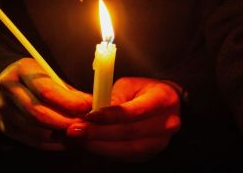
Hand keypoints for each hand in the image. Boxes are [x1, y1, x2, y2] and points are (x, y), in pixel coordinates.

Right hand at [0, 58, 91, 150]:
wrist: (6, 85)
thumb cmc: (34, 79)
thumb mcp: (49, 75)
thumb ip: (68, 91)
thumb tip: (92, 105)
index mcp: (22, 69)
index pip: (46, 90)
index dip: (69, 102)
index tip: (87, 108)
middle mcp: (8, 89)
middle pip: (39, 113)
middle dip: (66, 122)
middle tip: (86, 125)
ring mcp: (3, 110)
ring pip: (37, 131)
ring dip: (62, 135)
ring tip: (79, 133)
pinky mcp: (5, 127)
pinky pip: (33, 141)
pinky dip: (54, 144)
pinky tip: (67, 141)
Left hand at [66, 77, 180, 160]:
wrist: (164, 104)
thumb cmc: (142, 91)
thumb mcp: (128, 85)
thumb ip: (112, 99)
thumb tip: (91, 115)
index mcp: (162, 99)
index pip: (135, 111)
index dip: (110, 116)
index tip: (89, 116)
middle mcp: (166, 124)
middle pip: (130, 133)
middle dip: (99, 133)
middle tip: (77, 130)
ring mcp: (160, 142)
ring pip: (127, 149)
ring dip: (100, 146)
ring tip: (80, 139)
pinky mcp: (150, 154)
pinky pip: (126, 157)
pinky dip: (105, 152)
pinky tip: (90, 145)